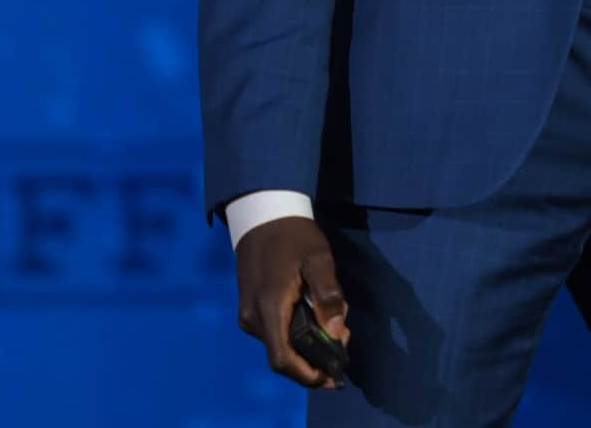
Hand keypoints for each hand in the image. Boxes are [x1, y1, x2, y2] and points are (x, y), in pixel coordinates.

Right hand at [235, 216, 349, 389]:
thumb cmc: (293, 235)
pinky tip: (315, 314)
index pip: (283, 360)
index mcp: (269, 307)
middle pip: (283, 356)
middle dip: (315, 357)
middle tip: (343, 338)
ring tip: (333, 322)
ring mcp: (248, 314)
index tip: (332, 377)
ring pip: (279, 345)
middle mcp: (253, 318)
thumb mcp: (318, 258)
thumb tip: (336, 332)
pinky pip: (274, 333)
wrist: (262, 213)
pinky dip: (296, 334)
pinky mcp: (249, 309)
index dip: (307, 376)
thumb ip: (329, 295)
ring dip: (307, 344)